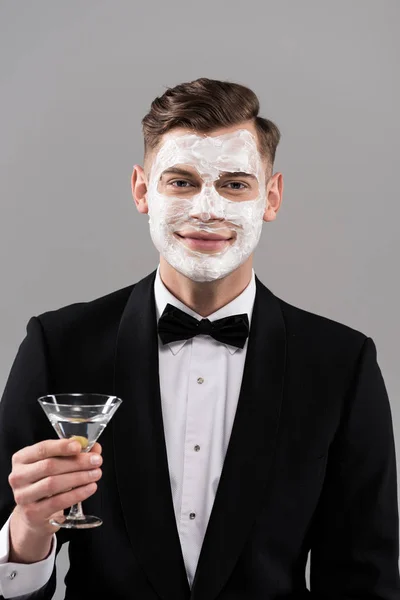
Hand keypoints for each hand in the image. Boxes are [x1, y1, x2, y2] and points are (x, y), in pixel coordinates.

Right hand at [8, 438, 101, 562]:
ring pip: (53, 484)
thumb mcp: (56, 465)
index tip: (80, 446)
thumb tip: (95, 448)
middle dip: (77, 462)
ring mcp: (23, 496)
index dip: (62, 446)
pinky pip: (58, 502)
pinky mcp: (32, 513)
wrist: (34, 514)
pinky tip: (90, 488)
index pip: (42, 448)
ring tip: (96, 474)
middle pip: (50, 466)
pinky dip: (77, 494)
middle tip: (96, 461)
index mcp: (22, 458)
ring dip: (79, 477)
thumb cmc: (46, 482)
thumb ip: (75, 454)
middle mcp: (18, 476)